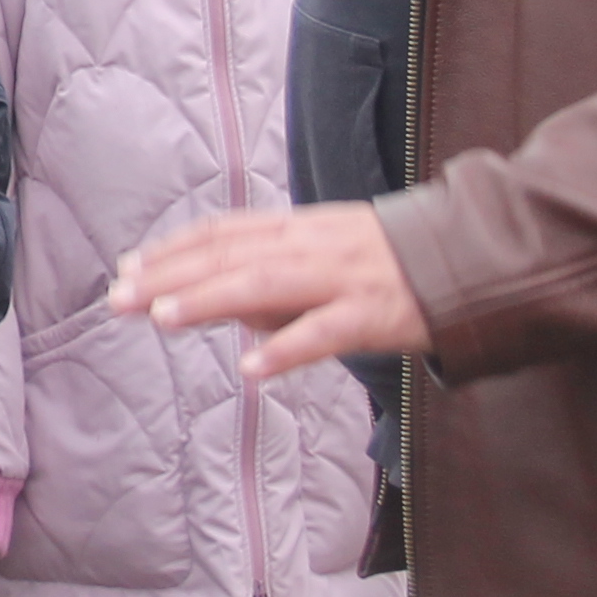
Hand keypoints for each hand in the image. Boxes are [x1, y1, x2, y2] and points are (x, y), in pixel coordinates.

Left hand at [114, 203, 433, 381]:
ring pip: (267, 284)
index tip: (128, 266)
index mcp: (300, 227)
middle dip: (171, 276)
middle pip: (230, 255)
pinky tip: (251, 369)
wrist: (477, 260)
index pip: (223, 233)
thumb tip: (217, 306)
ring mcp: (344, 277)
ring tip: (163, 318)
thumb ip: (272, 277)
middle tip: (119, 298)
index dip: (173, 249)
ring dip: (210, 300)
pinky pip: (325, 332)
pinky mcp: (376, 313)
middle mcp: (314, 244)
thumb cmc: (392, 264)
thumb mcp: (326, 256)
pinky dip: (286, 348)